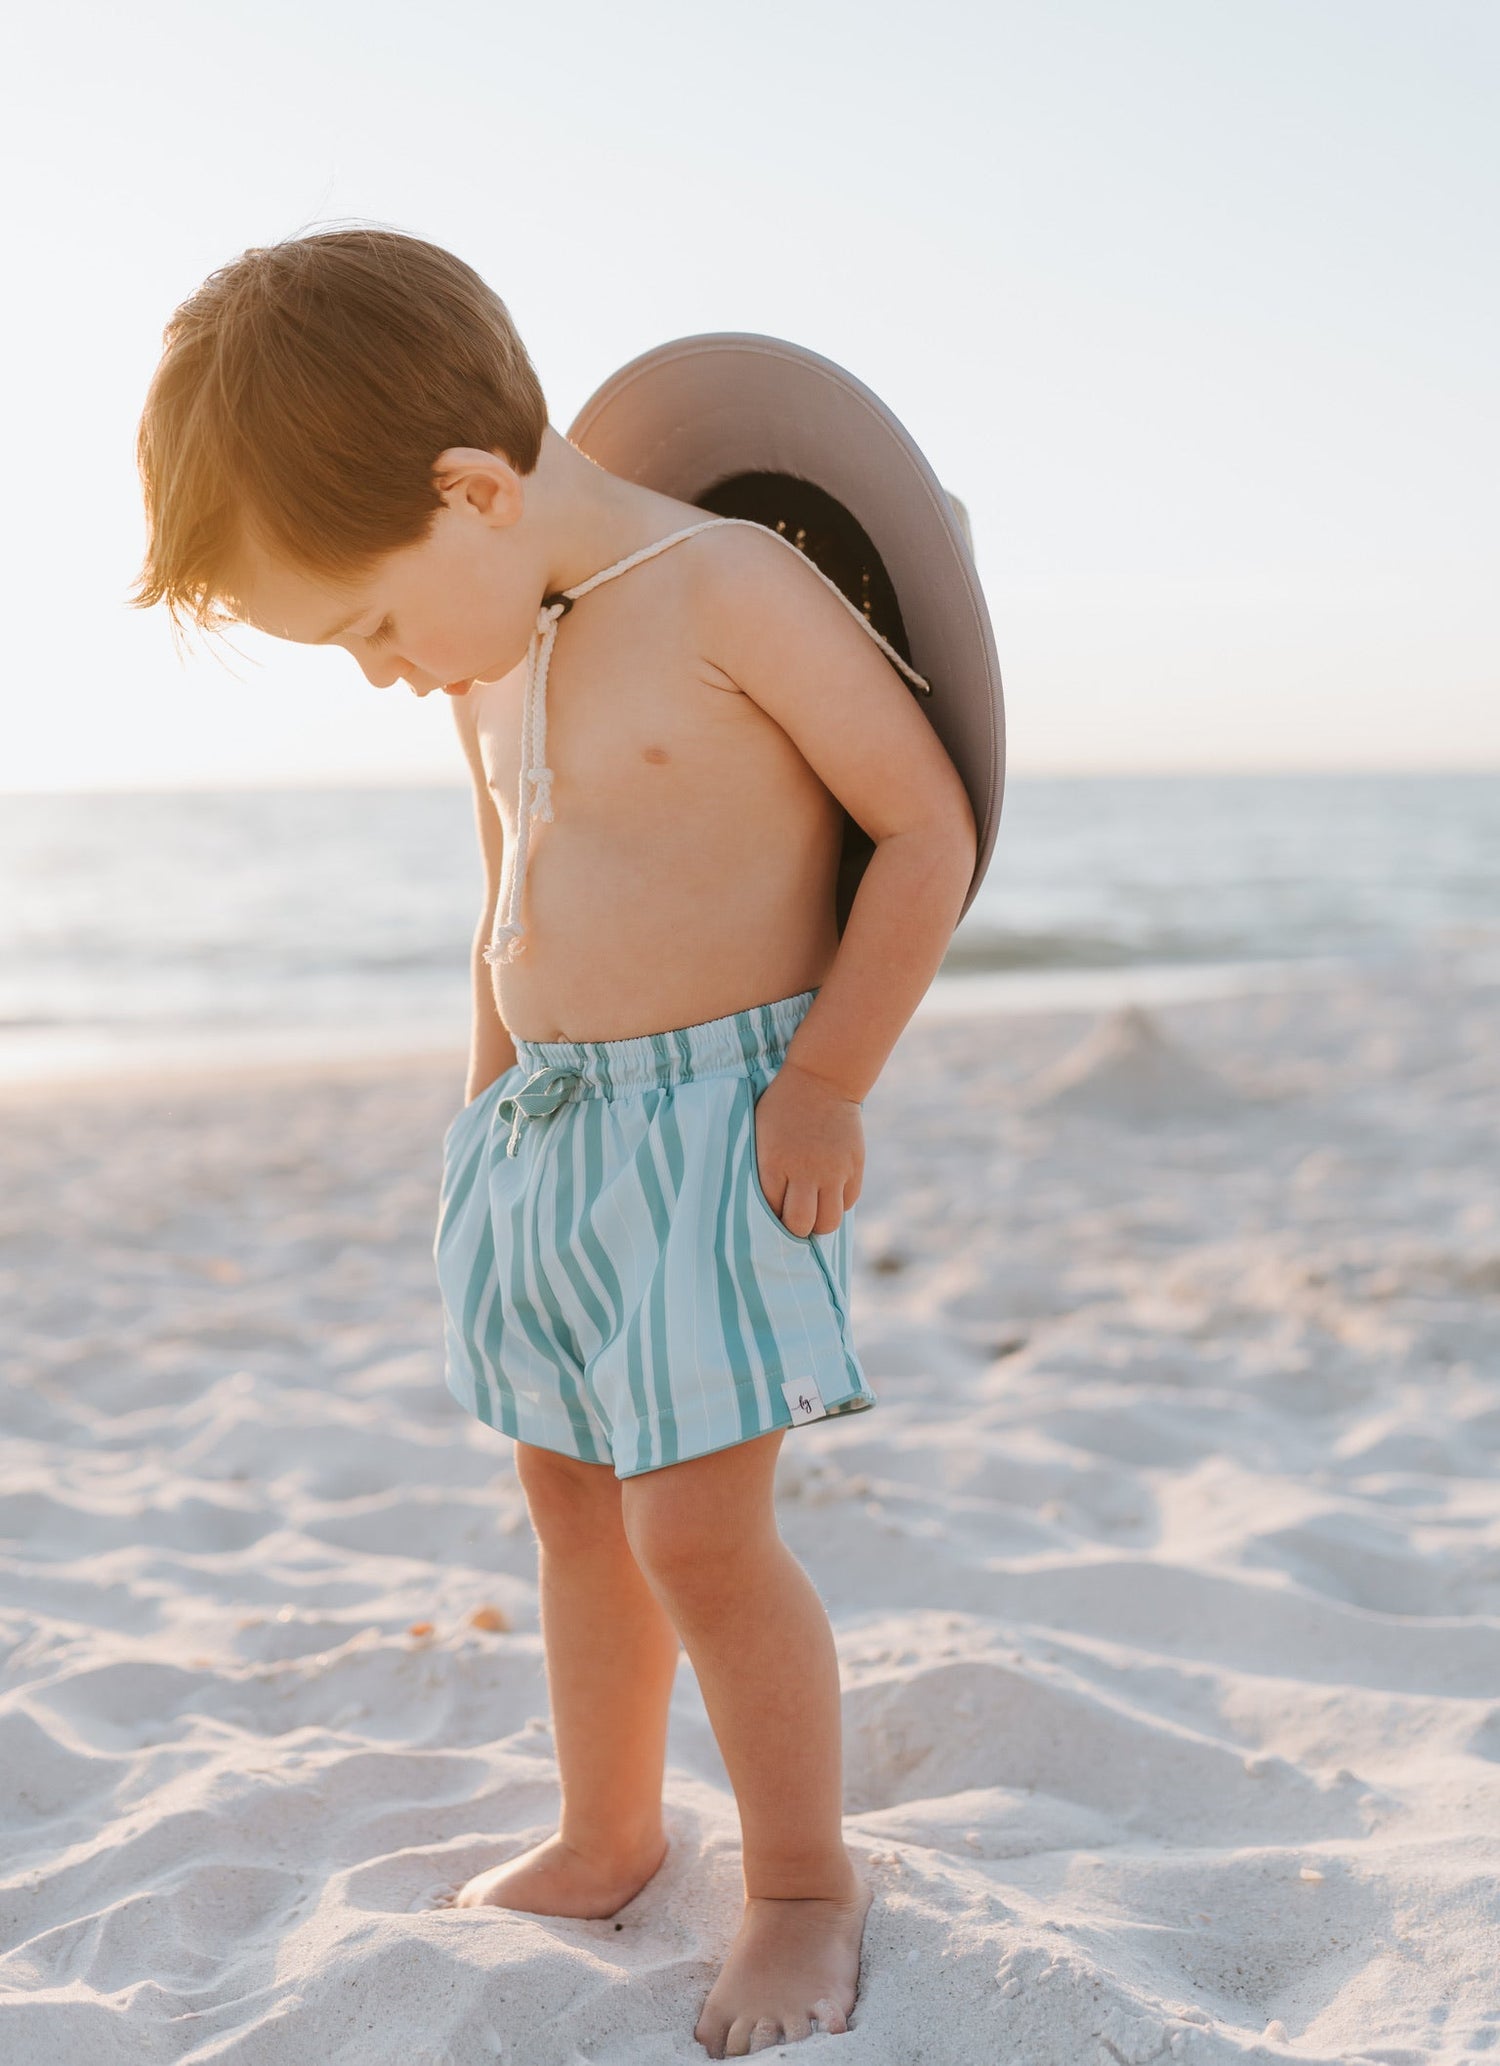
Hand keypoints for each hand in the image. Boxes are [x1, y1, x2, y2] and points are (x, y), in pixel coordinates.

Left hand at [752, 1058, 863, 1237]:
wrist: (822, 1078)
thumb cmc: (781, 1107)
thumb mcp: (758, 1133)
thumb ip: (760, 1169)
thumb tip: (762, 1207)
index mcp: (774, 1162)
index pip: (771, 1211)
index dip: (769, 1217)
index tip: (769, 1213)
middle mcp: (805, 1170)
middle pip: (801, 1224)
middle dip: (794, 1228)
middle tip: (791, 1221)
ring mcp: (834, 1170)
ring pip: (829, 1222)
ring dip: (818, 1223)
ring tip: (812, 1213)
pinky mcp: (855, 1166)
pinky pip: (848, 1202)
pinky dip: (837, 1203)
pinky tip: (828, 1192)